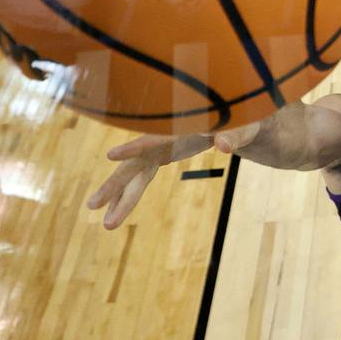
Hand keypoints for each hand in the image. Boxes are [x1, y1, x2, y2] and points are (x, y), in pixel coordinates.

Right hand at [86, 122, 260, 228]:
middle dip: (115, 184)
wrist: (246, 114)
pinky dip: (131, 193)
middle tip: (93, 206)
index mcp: (184, 127)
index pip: (156, 138)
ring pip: (135, 173)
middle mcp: (167, 136)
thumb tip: (223, 146)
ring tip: (106, 224)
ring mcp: (163, 145)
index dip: (136, 146)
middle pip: (136, 162)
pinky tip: (118, 211)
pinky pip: (144, 175)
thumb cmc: (247, 118)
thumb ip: (235, 135)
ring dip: (121, 197)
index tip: (111, 156)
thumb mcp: (247, 126)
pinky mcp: (166, 152)